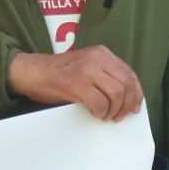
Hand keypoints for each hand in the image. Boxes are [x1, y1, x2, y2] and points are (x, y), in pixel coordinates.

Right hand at [7, 47, 143, 119]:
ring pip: (117, 93)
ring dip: (114, 110)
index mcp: (101, 53)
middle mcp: (97, 57)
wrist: (32, 72)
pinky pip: (100, 102)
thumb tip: (126, 97)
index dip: (136, 93)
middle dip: (127, 104)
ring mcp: (87, 69)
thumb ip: (104, 75)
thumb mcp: (86, 66)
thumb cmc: (58, 73)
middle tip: (119, 116)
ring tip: (105, 116)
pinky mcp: (78, 83)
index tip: (135, 107)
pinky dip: (101, 112)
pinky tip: (95, 113)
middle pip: (126, 83)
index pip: (129, 73)